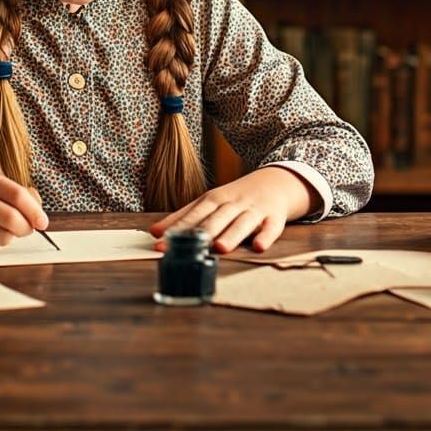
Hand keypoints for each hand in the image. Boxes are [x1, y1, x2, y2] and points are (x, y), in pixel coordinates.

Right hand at [0, 169, 49, 252]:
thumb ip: (15, 193)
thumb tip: (39, 210)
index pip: (16, 194)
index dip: (34, 210)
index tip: (43, 221)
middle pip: (11, 218)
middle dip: (26, 228)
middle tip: (28, 229)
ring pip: (3, 237)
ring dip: (10, 236)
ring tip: (1, 229)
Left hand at [149, 166, 318, 253]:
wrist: (275, 181)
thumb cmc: (235, 197)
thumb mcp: (209, 202)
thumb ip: (184, 217)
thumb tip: (154, 232)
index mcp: (213, 199)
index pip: (192, 213)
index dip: (176, 228)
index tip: (160, 242)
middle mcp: (232, 203)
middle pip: (216, 218)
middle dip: (201, 232)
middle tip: (188, 247)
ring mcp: (254, 210)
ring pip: (242, 223)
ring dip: (231, 235)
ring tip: (220, 248)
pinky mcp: (274, 218)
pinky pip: (271, 228)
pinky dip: (265, 236)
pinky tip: (259, 246)